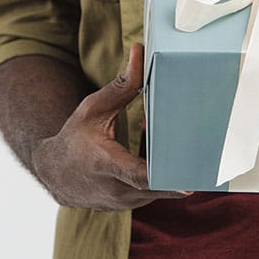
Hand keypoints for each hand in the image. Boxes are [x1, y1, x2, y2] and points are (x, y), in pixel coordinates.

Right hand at [32, 42, 192, 210]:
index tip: (190, 182)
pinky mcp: (129, 207)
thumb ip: (122, 85)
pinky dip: (162, 179)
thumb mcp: (93, 108)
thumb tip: (139, 51)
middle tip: (204, 154)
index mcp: (105, 163)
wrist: (54, 173)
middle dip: (180, 169)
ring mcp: (123, 203)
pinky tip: (169, 159)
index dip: (166, 180)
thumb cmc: (75, 137)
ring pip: (159, 190)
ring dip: (171, 173)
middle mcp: (115, 189)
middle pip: (158, 185)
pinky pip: (154, 193)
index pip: (139, 176)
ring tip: (186, 150)